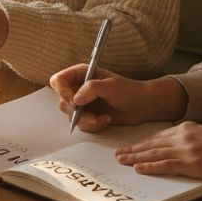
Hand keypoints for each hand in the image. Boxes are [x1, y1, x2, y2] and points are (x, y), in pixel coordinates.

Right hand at [49, 66, 186, 130]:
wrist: (142, 106)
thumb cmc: (129, 90)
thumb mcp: (111, 86)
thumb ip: (92, 89)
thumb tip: (76, 99)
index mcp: (81, 74)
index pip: (58, 81)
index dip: (62, 92)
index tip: (75, 102)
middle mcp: (78, 88)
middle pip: (63, 102)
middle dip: (78, 113)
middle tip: (92, 116)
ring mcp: (83, 103)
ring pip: (71, 116)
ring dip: (87, 121)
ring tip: (104, 119)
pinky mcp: (89, 116)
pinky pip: (82, 125)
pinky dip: (93, 126)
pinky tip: (107, 120)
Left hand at [114, 123, 201, 184]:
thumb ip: (190, 138)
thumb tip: (176, 146)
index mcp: (187, 127)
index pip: (159, 135)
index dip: (143, 142)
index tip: (131, 146)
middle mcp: (183, 136)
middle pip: (152, 143)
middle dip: (134, 149)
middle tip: (118, 154)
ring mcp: (186, 150)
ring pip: (154, 153)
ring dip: (135, 157)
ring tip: (122, 160)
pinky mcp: (190, 164)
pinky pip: (165, 165)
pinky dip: (150, 167)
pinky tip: (139, 168)